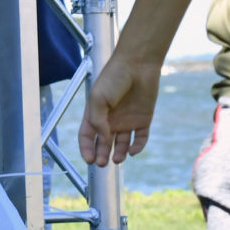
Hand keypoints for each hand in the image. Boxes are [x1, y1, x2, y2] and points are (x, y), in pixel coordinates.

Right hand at [79, 52, 161, 166]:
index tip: (89, 159)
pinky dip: (137, 147)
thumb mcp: (98, 99)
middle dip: (101, 155)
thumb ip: (98, 121)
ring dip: (119, 154)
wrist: (137, 65)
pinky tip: (132, 151)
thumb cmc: (114, 78)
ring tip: (117, 159)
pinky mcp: (143, 120)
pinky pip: (140, 138)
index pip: (87, 136)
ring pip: (122, 144)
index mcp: (95, 114)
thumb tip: (103, 139)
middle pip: (104, 143)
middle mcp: (111, 120)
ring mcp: (127, 121)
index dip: (87, 148)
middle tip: (102, 164)